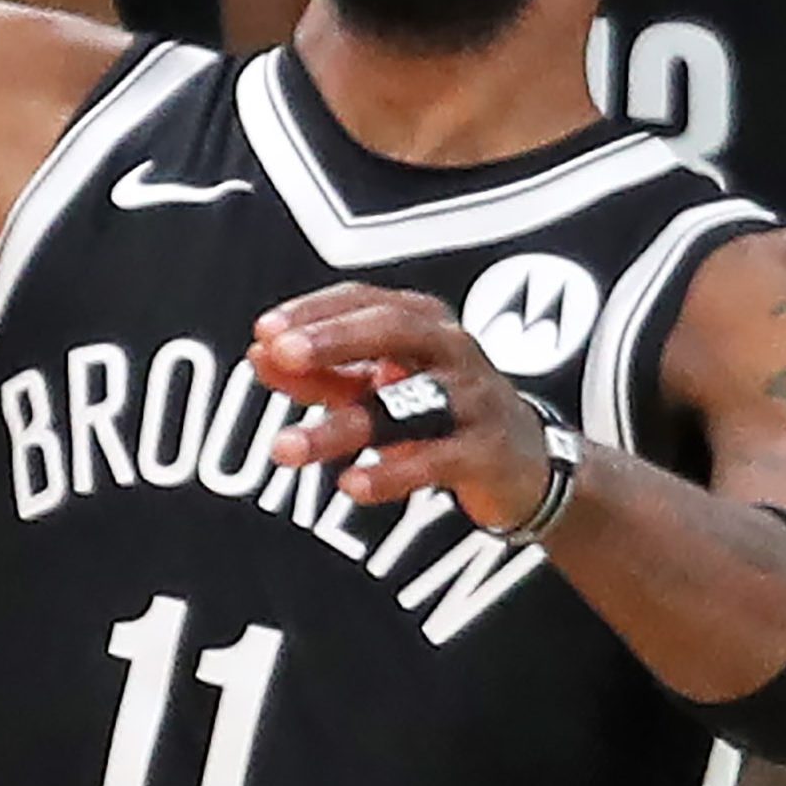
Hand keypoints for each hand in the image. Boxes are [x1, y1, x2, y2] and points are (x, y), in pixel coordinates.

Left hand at [250, 283, 549, 529]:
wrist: (527, 464)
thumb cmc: (442, 411)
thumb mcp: (379, 385)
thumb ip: (320, 372)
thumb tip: (258, 355)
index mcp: (422, 321)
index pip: (364, 300)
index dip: (313, 312)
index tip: (264, 331)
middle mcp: (452, 349)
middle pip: (393, 330)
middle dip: (334, 339)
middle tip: (282, 355)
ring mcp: (474, 399)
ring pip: (405, 405)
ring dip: (340, 426)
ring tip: (285, 448)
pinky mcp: (488, 451)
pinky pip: (436, 458)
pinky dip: (393, 472)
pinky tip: (351, 484)